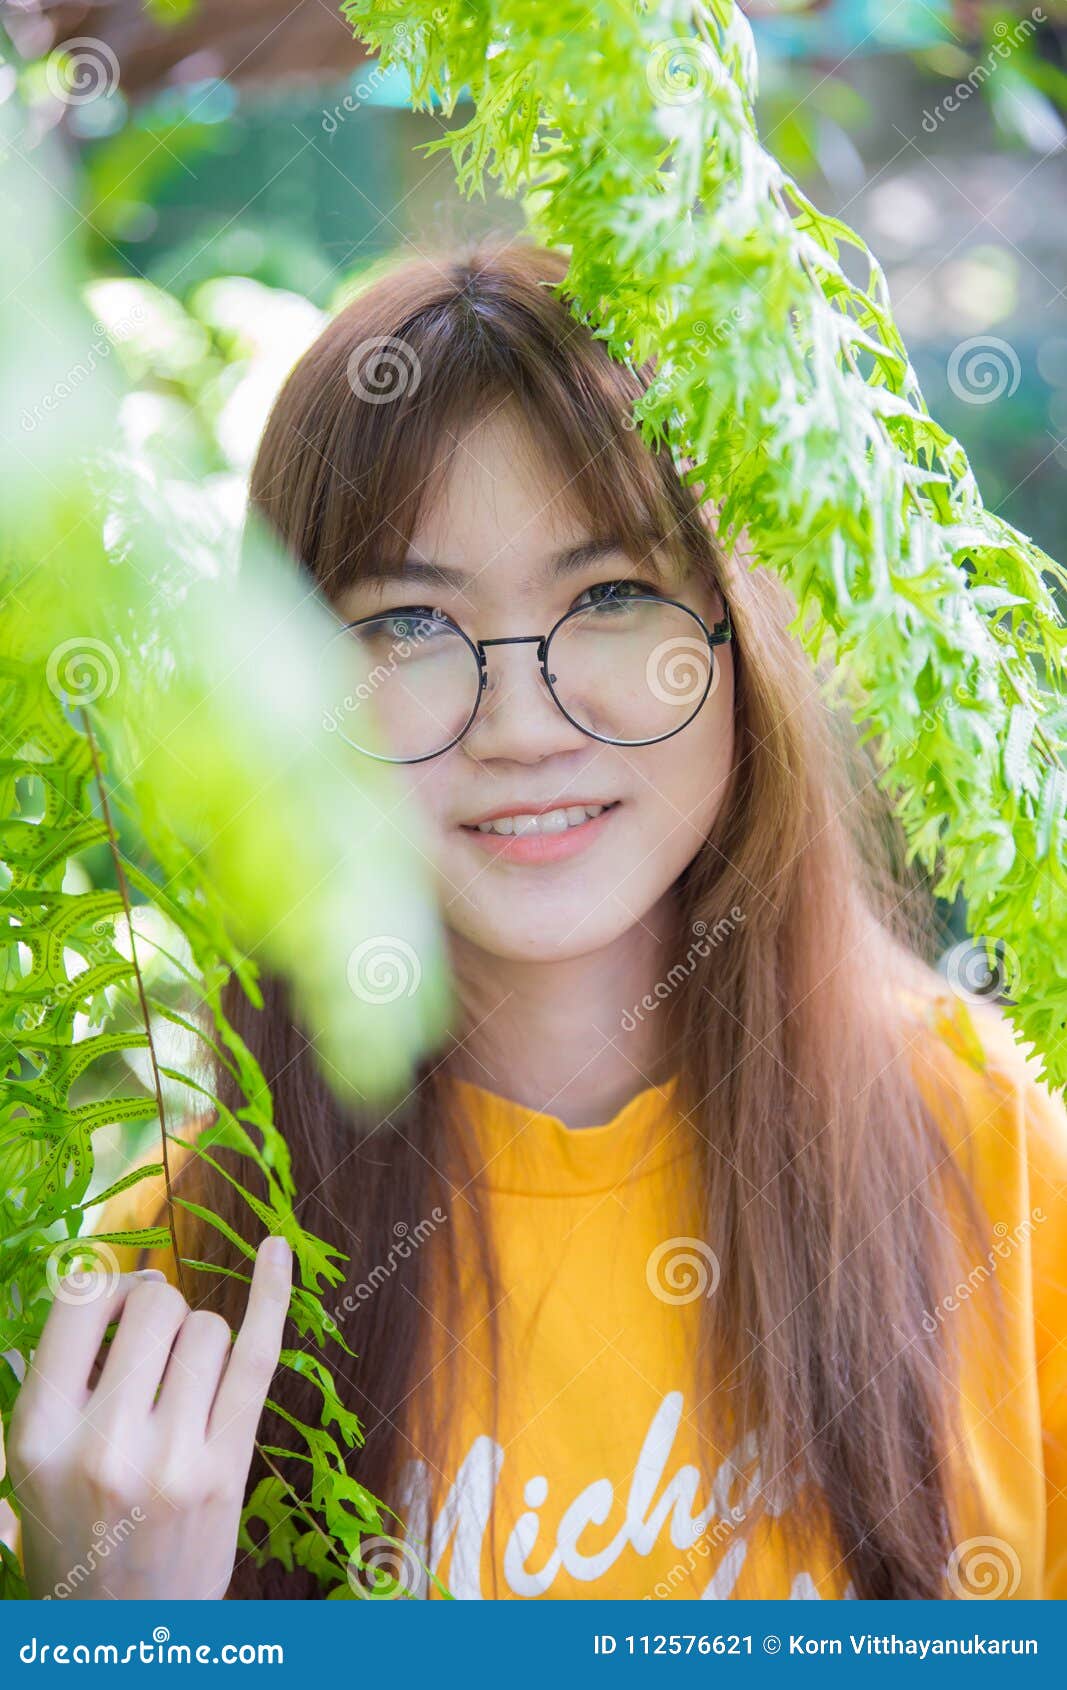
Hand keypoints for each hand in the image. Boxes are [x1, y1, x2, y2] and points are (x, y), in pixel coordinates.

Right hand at [6, 1235, 291, 1599]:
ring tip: (182, 1391)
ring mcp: (170, 1458)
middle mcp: (102, 1443)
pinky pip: (257, 1357)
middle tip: (156, 1355)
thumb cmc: (75, 1533)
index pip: (78, 1299)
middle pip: (156, 1307)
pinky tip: (276, 1249)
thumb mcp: (31, 1462)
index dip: (107, 1287)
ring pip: (207, 1328)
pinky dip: (271, 1295)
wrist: (119, 1636)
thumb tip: (134, 1285)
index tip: (118, 1310)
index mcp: (37, 1432)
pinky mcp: (224, 1470)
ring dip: (199, 1342)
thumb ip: (66, 1376)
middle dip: (161, 1315)